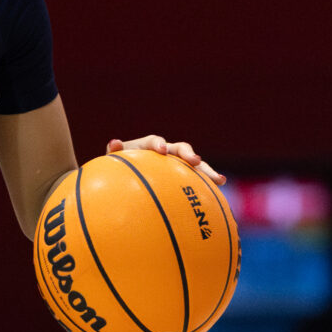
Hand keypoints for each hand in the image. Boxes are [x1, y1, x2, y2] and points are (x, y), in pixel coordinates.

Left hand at [105, 136, 224, 184]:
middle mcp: (165, 152)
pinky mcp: (183, 178)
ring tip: (219, 180)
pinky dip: (208, 184)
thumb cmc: (116, 172)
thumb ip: (114, 154)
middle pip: (180, 148)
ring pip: (193, 164)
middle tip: (195, 161)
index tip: (161, 149)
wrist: (124, 182)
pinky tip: (219, 190)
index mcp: (147, 147)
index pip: (153, 141)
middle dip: (188, 153)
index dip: (158, 143)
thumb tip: (113, 142)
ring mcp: (176, 165)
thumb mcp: (112, 164)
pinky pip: (196, 180)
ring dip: (206, 170)